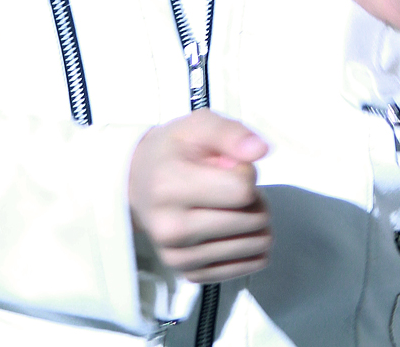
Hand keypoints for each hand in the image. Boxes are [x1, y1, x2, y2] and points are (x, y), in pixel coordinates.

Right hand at [128, 111, 270, 283]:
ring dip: (256, 222)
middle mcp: (172, 228)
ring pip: (254, 245)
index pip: (242, 189)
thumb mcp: (198, 125)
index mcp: (170, 186)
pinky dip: (251, 246)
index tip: (232, 165)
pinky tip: (236, 228)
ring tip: (234, 205)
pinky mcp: (190, 274)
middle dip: (257, 199)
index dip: (247, 172)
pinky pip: (246, 267)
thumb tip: (260, 150)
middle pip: (251, 220)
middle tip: (237, 185)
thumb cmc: (172, 151)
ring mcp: (180, 257)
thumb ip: (230, 133)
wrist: (138, 184)